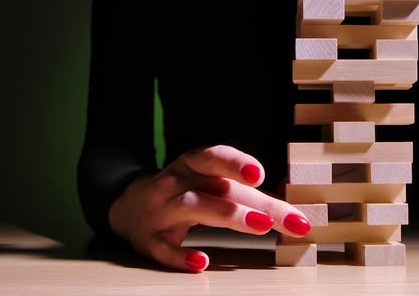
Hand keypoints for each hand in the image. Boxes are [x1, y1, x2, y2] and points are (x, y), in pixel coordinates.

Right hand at [108, 145, 310, 272]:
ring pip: (193, 207)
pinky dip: (180, 256)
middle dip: (258, 202)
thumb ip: (241, 189)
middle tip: (291, 219)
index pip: (214, 157)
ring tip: (260, 225)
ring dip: (228, 215)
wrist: (127, 206)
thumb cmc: (181, 192)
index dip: (236, 163)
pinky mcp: (149, 239)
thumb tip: (286, 198)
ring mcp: (161, 210)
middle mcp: (177, 183)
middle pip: (219, 188)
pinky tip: (201, 261)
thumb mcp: (204, 180)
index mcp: (191, 165)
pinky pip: (163, 248)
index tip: (260, 174)